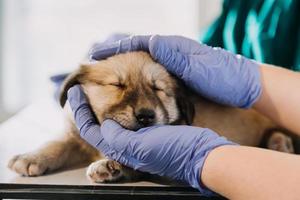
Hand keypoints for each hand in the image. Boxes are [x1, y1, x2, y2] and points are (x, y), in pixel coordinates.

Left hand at [67, 85, 235, 195]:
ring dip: (104, 107)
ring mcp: (139, 141)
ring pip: (114, 123)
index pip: (91, 130)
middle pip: (100, 127)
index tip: (75, 91)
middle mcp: (126, 147)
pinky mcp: (150, 134)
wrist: (201, 155)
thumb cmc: (173, 151)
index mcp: (121, 150)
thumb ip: (117, 137)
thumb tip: (103, 126)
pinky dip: (123, 108)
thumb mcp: (140, 145)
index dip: (80, 111)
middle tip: (84, 89)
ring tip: (99, 89)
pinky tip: (124, 97)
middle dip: (89, 109)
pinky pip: (131, 120)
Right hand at [89, 35, 260, 107]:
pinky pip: (154, 72)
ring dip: (126, 65)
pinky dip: (140, 75)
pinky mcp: (179, 74)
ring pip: (144, 60)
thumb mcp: (196, 65)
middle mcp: (172, 51)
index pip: (139, 43)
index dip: (117, 48)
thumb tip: (150, 41)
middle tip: (97, 63)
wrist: (243, 85)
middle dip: (118, 55)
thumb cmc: (222, 76)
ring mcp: (175, 62)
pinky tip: (133, 83)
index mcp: (173, 47)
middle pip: (138, 50)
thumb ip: (173, 54)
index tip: (98, 55)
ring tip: (109, 74)